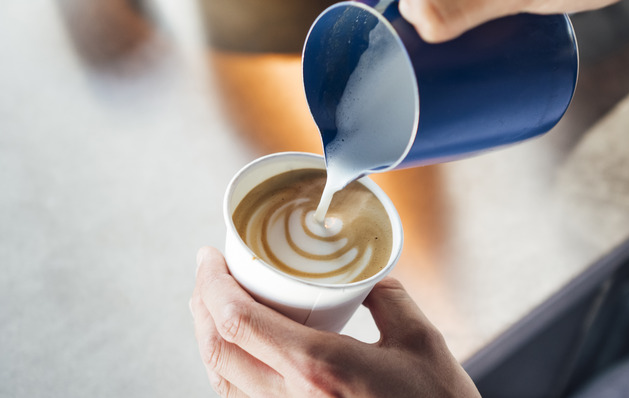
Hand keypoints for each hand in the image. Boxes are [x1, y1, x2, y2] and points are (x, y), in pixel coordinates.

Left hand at [191, 246, 480, 396]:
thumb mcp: (420, 341)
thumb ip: (389, 299)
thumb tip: (369, 278)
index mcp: (318, 368)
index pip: (239, 320)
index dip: (212, 282)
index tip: (209, 256)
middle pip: (217, 349)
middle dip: (201, 304)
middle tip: (208, 273)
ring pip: (222, 380)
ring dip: (208, 337)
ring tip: (213, 306)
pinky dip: (228, 370)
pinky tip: (241, 353)